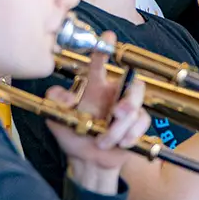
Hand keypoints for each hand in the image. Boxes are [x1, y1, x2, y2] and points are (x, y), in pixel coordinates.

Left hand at [49, 32, 149, 185]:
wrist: (87, 162)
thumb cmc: (74, 137)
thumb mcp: (57, 118)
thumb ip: (56, 102)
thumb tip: (62, 93)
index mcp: (95, 88)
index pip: (100, 64)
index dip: (104, 49)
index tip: (108, 38)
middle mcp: (114, 95)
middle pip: (134, 84)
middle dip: (129, 100)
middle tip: (118, 113)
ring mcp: (128, 110)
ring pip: (137, 107)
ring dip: (122, 126)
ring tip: (106, 140)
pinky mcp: (137, 125)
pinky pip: (143, 123)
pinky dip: (131, 134)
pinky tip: (120, 143)